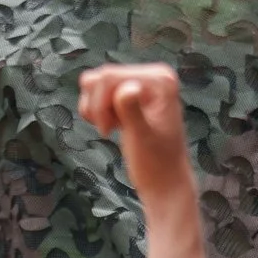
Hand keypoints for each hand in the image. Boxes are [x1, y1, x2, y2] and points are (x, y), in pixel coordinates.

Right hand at [78, 62, 206, 257]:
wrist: (163, 182)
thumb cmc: (156, 163)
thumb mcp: (142, 137)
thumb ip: (132, 111)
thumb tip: (127, 87)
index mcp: (161, 80)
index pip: (110, 76)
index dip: (100, 104)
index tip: (107, 131)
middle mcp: (153, 75)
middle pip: (101, 77)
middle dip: (97, 106)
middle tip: (108, 130)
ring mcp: (141, 83)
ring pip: (95, 83)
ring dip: (95, 109)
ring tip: (110, 128)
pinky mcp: (131, 94)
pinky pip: (97, 92)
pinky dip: (97, 110)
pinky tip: (111, 126)